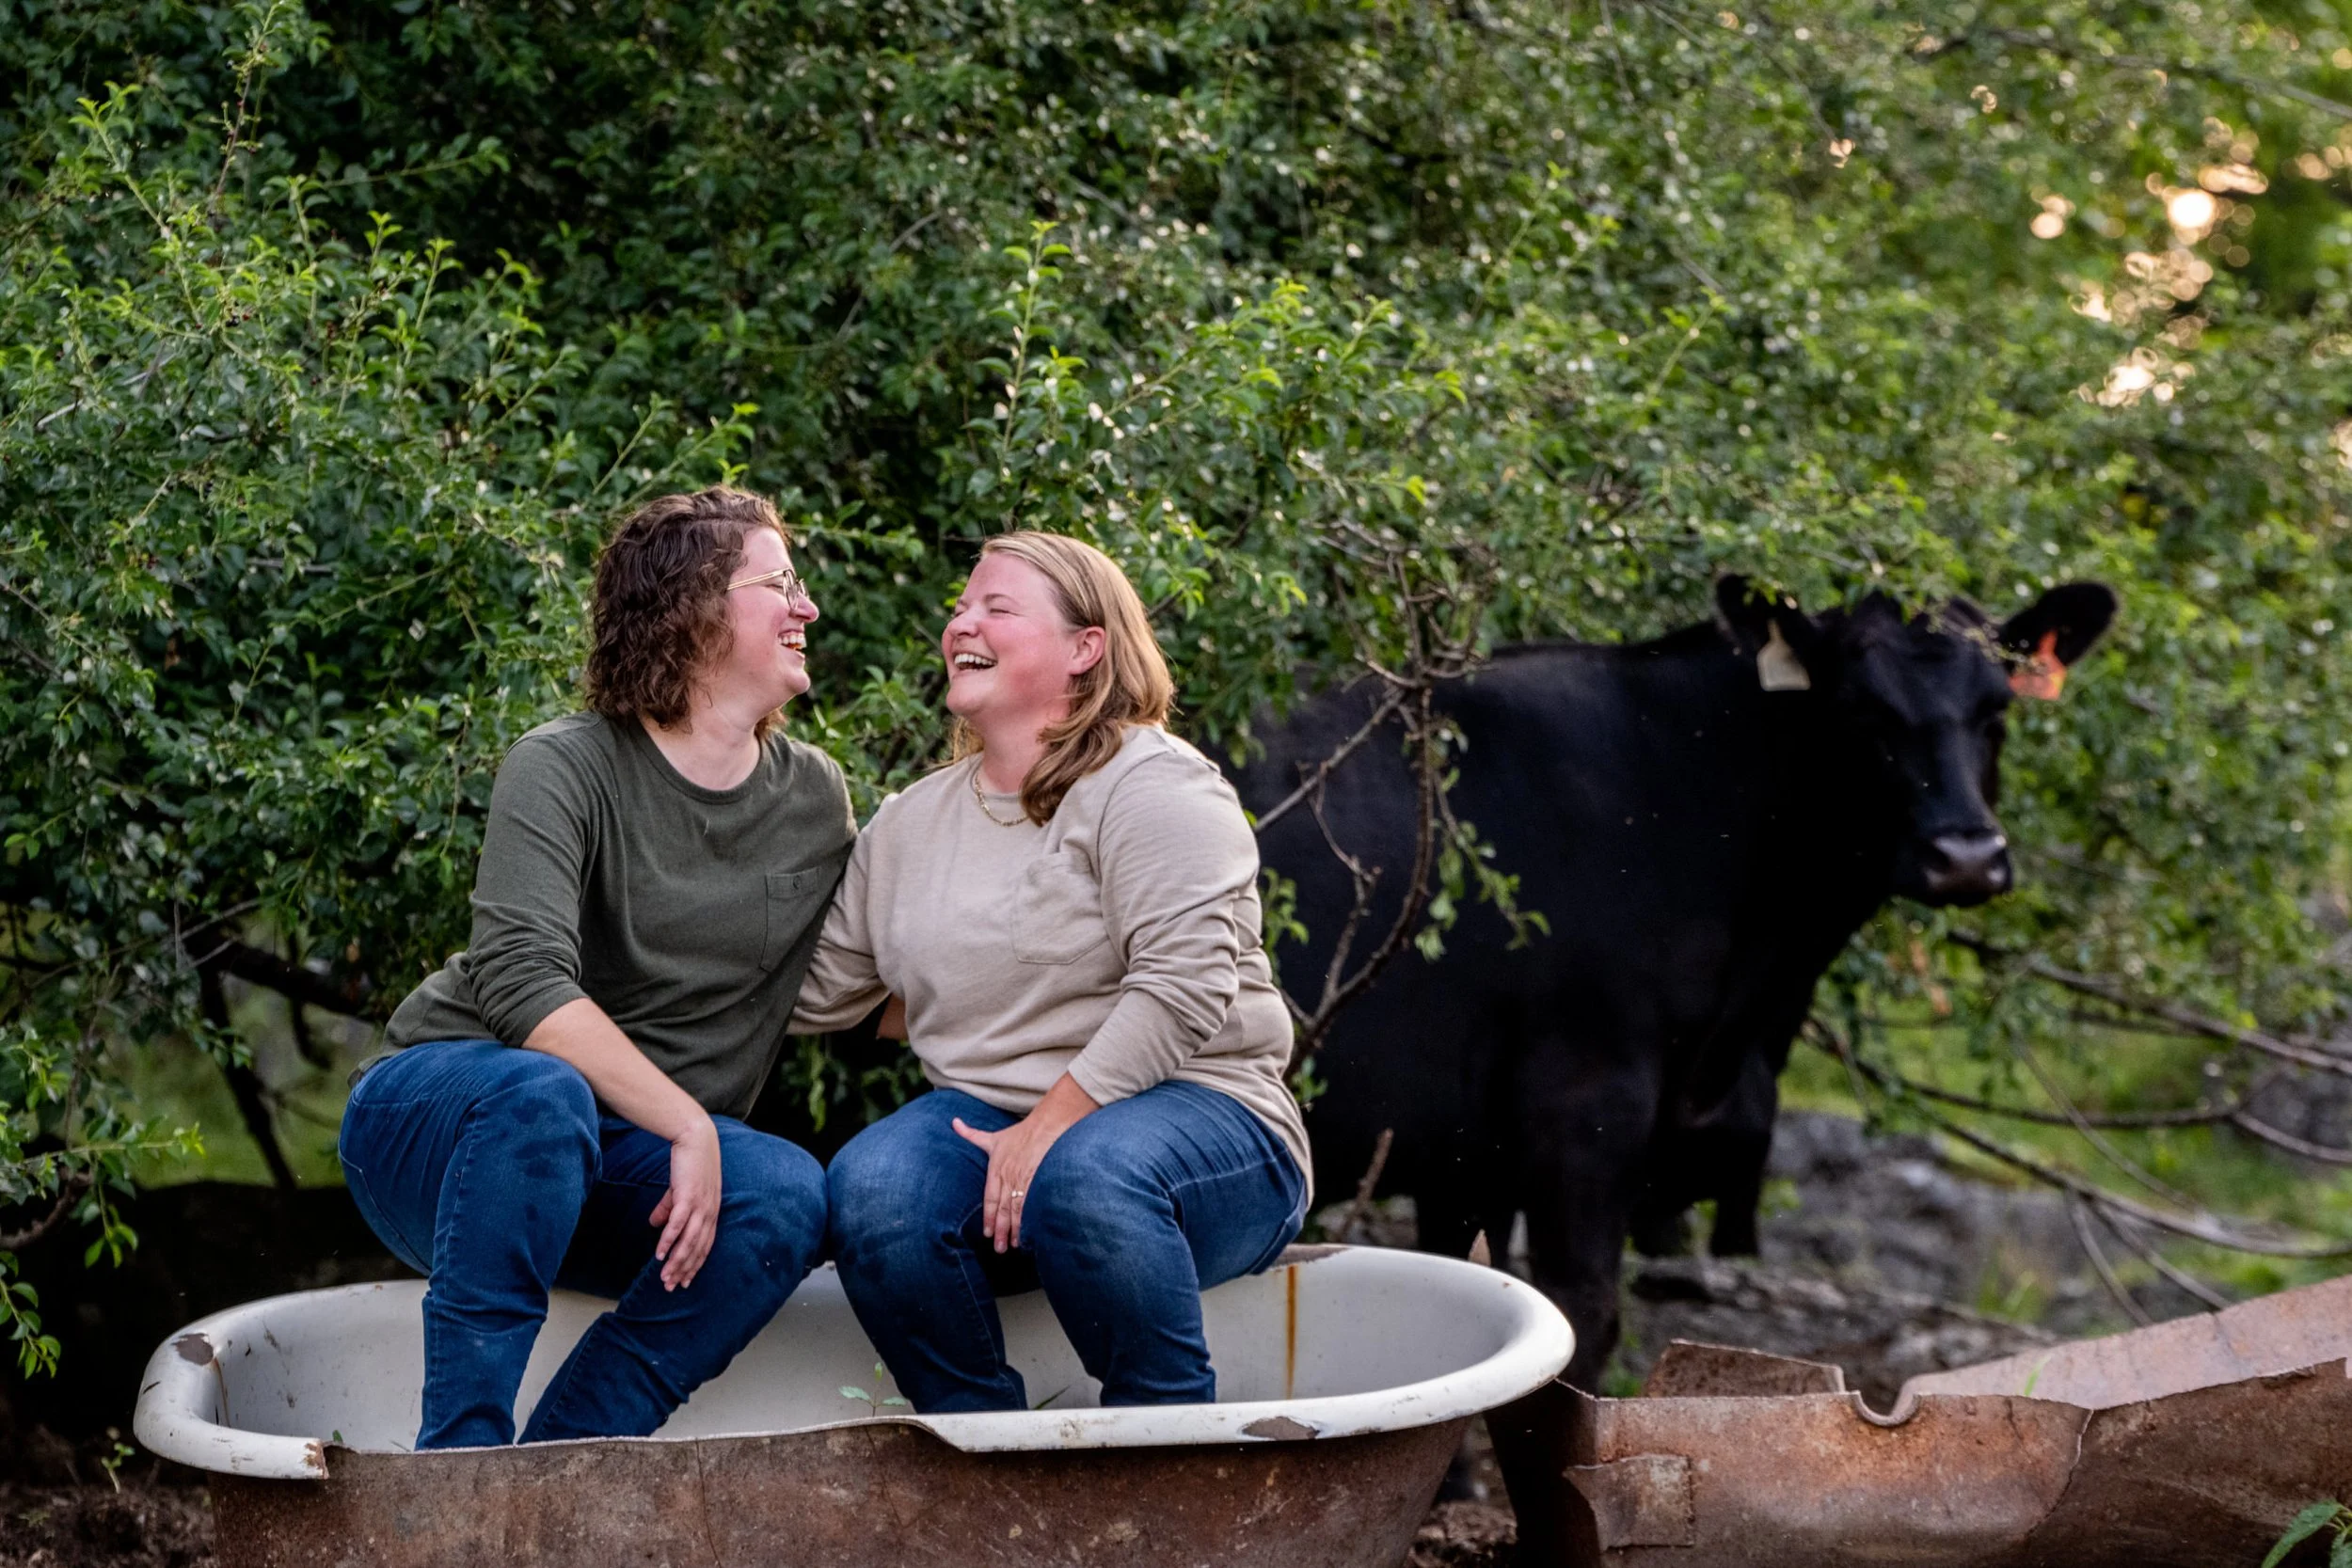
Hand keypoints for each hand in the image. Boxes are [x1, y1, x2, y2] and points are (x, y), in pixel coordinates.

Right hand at [646, 1114, 722, 1289]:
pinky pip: (678, 1224)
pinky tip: (659, 1255)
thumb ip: (668, 1208)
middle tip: (671, 1288)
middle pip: (697, 1249)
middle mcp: (710, 1212)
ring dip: (676, 1262)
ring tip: (664, 1278)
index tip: (684, 1281)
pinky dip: (669, 1241)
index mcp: (711, 1212)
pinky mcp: (688, 1197)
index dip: (694, 1265)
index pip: (705, 1245)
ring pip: (689, 1242)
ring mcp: (701, 1205)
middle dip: (684, 1270)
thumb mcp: (680, 1190)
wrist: (696, 1137)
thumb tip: (654, 1225)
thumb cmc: (690, 1163)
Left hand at [952, 1074, 1099, 1252]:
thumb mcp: (993, 1136)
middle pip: (1002, 1209)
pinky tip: (1030, 1232)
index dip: (987, 1217)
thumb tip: (954, 1122)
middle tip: (998, 1248)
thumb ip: (971, 1134)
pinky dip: (1029, 1219)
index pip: (989, 1199)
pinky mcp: (1039, 1181)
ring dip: (1014, 1229)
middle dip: (999, 1230)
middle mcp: (1008, 1177)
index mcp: (996, 1170)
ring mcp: (1025, 1180)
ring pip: (1016, 1210)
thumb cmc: (1021, 1132)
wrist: (1047, 1125)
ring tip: (1014, 1245)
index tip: (986, 1233)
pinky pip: (1032, 1204)